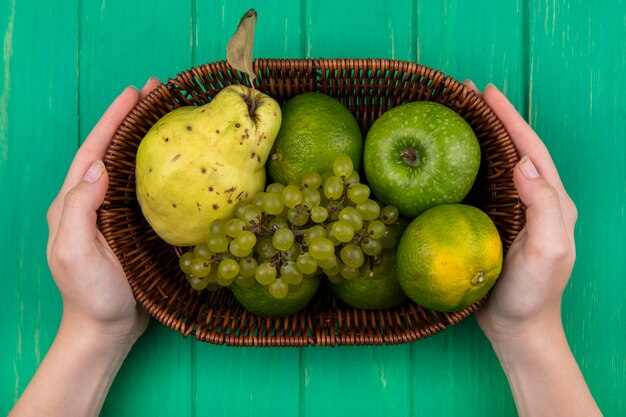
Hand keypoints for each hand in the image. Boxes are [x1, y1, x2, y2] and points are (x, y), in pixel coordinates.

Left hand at [46, 78, 161, 342]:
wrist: (106, 329)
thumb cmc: (90, 295)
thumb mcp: (74, 252)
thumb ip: (78, 208)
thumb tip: (98, 165)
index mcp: (73, 203)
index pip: (93, 151)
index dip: (112, 121)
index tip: (134, 94)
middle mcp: (92, 202)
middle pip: (112, 150)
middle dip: (131, 119)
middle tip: (157, 92)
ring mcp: (113, 214)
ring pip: (130, 165)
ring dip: (147, 137)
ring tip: (169, 114)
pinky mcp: (133, 226)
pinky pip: (146, 187)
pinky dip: (159, 166)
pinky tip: (177, 159)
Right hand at [461, 82, 577, 341]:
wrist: (517, 328)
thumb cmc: (532, 294)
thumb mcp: (548, 251)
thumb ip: (544, 206)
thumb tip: (525, 162)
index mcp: (552, 201)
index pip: (531, 149)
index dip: (509, 118)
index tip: (486, 92)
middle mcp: (534, 200)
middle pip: (514, 148)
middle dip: (493, 118)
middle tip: (466, 93)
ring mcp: (513, 211)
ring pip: (497, 163)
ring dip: (479, 136)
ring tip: (456, 116)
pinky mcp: (493, 223)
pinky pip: (481, 185)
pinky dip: (467, 165)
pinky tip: (447, 161)